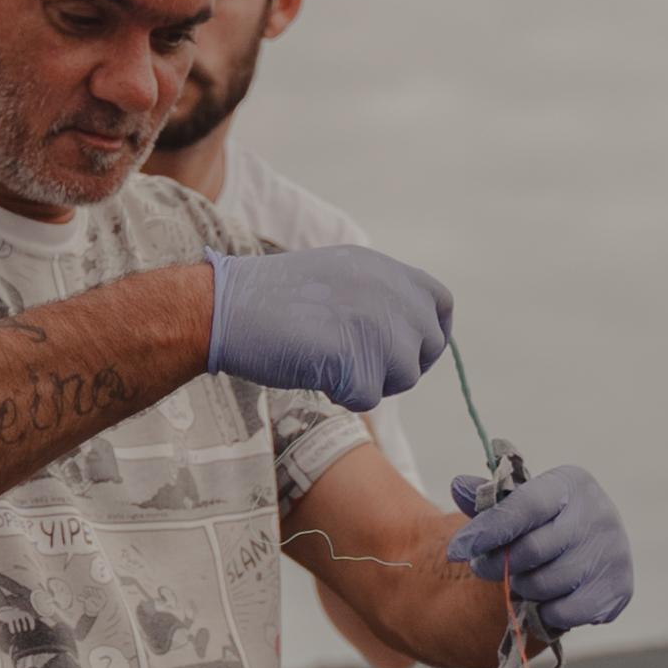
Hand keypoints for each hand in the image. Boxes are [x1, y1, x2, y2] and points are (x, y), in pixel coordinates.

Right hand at [205, 246, 453, 410]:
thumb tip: (410, 335)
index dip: (431, 334)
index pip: (439, 304)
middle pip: (427, 347)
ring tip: (332, 364)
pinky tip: (318, 375)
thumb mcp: (338, 276)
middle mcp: (387, 292)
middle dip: (401, 366)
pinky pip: (370, 398)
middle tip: (360, 367)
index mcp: (383, 269)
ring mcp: (375, 324)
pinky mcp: (357, 359)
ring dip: (372, 382)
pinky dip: (345, 396)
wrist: (228, 308)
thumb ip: (378, 296)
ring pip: (404, 376)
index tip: (411, 352)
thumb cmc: (273, 299)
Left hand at [444, 463, 632, 634]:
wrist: (591, 548)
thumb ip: (487, 499)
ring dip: (522, 588)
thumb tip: (458, 487)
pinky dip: (545, 612)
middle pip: (531, 551)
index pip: (523, 507)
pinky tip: (546, 599)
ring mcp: (613, 553)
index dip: (487, 531)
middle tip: (484, 568)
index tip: (455, 550)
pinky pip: (564, 613)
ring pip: (545, 585)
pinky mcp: (619, 589)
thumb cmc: (545, 522)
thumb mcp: (518, 503)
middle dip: (499, 565)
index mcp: (572, 484)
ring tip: (522, 579)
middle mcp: (600, 514)